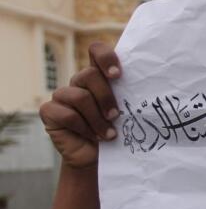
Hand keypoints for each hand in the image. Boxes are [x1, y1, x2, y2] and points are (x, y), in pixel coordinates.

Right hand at [38, 43, 122, 168]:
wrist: (97, 158)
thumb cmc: (116, 132)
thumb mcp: (127, 112)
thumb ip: (131, 95)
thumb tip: (153, 84)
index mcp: (99, 76)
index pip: (96, 50)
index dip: (105, 57)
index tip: (117, 75)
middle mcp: (79, 82)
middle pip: (89, 75)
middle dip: (106, 97)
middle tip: (116, 116)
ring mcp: (62, 95)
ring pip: (79, 96)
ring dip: (98, 119)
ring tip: (109, 134)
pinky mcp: (50, 111)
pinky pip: (67, 114)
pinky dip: (84, 128)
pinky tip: (92, 137)